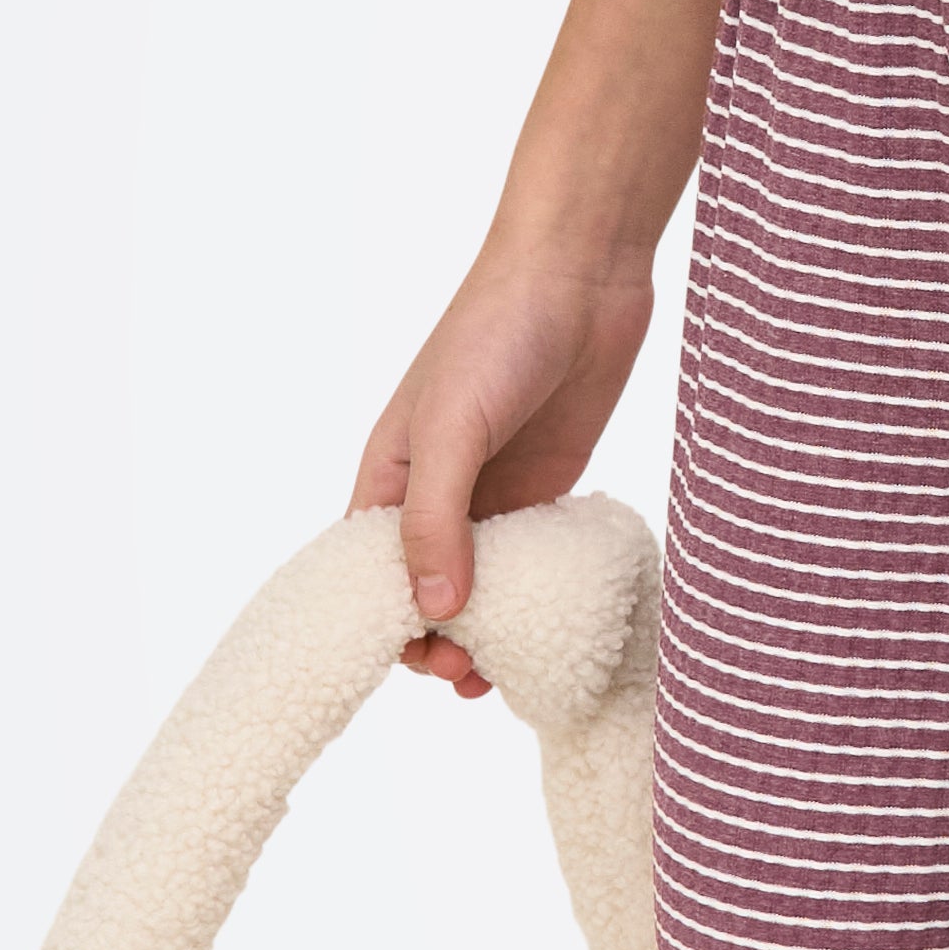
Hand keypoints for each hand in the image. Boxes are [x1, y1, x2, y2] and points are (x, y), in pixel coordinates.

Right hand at [353, 238, 655, 695]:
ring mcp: (492, 495)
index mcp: (387, 477)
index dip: (383, 626)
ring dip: (488, 634)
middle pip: (424, 592)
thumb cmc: (496, 333)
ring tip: (506, 674)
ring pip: (480, 588)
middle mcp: (435, 494)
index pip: (368, 574)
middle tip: (469, 675)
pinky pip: (532, 564)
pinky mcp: (546, 491)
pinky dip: (536, 603)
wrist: (580, 274)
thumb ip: (437, 519)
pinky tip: (553, 631)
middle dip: (437, 641)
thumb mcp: (452, 428)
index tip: (413, 665)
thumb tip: (435, 611)